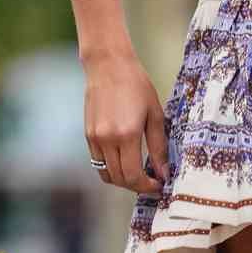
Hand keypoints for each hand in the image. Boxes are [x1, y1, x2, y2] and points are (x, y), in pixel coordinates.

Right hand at [84, 56, 168, 191]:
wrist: (108, 65)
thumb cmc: (136, 85)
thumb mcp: (155, 115)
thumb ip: (159, 147)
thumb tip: (163, 173)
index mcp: (127, 135)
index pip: (133, 176)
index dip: (147, 187)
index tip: (159, 185)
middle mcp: (107, 140)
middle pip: (119, 179)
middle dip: (137, 186)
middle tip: (152, 182)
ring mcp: (94, 138)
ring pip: (106, 174)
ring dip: (123, 180)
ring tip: (138, 173)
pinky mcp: (87, 134)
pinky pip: (98, 162)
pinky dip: (111, 168)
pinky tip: (125, 160)